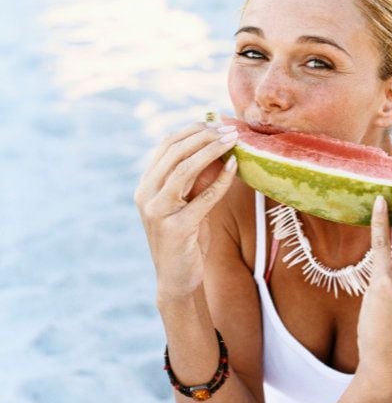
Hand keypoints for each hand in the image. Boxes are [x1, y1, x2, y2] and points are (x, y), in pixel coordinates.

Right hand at [134, 122, 238, 301]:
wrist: (177, 280)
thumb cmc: (185, 240)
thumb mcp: (188, 204)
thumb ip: (196, 179)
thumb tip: (217, 146)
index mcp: (146, 186)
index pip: (166, 146)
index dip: (191, 130)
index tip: (216, 122)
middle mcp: (146, 195)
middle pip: (174, 152)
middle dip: (204, 135)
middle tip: (229, 129)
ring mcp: (158, 212)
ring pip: (184, 169)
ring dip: (211, 150)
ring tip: (233, 140)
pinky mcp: (177, 228)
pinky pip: (203, 197)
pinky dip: (221, 180)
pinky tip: (235, 167)